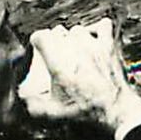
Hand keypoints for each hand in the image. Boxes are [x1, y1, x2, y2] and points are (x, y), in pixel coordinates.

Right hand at [22, 19, 140, 134]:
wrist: (116, 111)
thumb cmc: (87, 112)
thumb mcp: (54, 114)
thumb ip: (34, 105)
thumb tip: (24, 96)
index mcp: (59, 64)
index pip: (41, 36)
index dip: (37, 40)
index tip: (38, 48)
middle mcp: (75, 51)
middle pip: (59, 31)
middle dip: (55, 41)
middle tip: (58, 55)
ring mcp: (93, 46)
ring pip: (78, 29)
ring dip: (74, 37)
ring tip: (75, 50)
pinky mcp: (109, 46)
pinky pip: (103, 26)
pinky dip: (97, 30)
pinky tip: (94, 39)